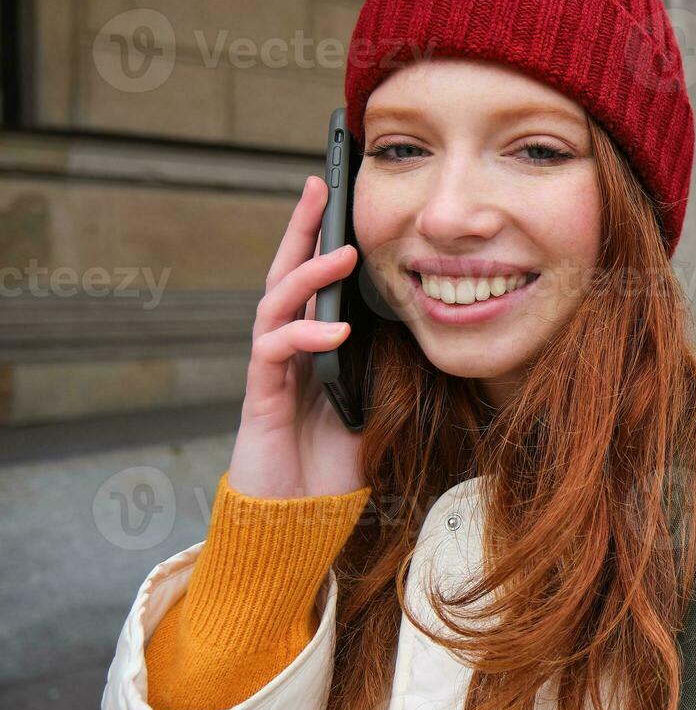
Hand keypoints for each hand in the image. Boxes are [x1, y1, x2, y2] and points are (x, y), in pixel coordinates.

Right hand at [226, 175, 365, 498]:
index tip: (334, 192)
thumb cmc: (336, 462)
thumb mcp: (376, 399)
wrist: (300, 520)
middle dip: (301, 230)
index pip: (312, 281)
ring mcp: (270, 372)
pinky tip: (335, 331)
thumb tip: (420, 318)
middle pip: (284, 275)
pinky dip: (305, 337)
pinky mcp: (260, 400)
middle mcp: (284, 350)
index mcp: (310, 346)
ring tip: (342, 256)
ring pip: (276, 305)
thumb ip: (385, 360)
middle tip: (318, 189)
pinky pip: (275, 354)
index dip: (319, 236)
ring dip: (309, 278)